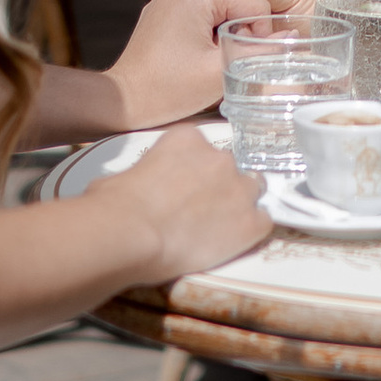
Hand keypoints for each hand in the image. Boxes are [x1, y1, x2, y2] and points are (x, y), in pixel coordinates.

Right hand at [104, 123, 270, 278]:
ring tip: (219, 226)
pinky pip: (264, 221)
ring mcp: (239, 188)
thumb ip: (143, 174)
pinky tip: (234, 241)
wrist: (133, 232)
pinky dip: (251, 231)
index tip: (182, 186)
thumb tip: (132, 189)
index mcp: (187, 139)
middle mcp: (219, 157)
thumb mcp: (123, 175)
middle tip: (198, 209)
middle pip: (229, 167)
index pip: (201, 149)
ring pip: (253, 190)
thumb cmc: (116, 204)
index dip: (192, 170)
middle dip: (217, 185)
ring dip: (239, 204)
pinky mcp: (251, 222)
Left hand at [107, 0, 286, 127]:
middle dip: (237, 35)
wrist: (123, 101)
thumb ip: (261, 52)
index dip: (257, 35)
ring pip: (218, 13)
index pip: (254, 5)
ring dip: (220, 38)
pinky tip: (191, 60)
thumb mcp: (222, 72)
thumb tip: (293, 37)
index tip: (240, 60)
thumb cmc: (168, 89)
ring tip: (204, 64)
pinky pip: (197, 17)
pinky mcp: (161, 11)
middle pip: (236, 6)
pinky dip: (203, 36)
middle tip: (220, 65)